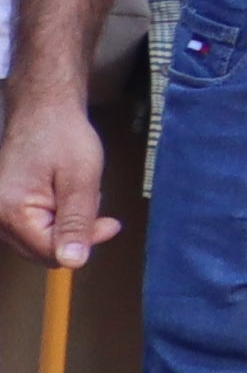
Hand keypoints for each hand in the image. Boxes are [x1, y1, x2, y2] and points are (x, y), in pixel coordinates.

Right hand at [0, 87, 112, 272]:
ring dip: (67, 224)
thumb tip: (74, 262)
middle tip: (94, 202)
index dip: (84, 242)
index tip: (111, 223)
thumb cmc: (63, 136)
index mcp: (10, 211)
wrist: (44, 110)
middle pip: (44, 251)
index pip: (50, 252)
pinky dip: (57, 216)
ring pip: (41, 241)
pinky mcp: (7, 208)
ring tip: (77, 192)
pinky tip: (66, 194)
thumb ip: (76, 221)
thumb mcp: (81, 177)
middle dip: (75, 233)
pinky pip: (37, 227)